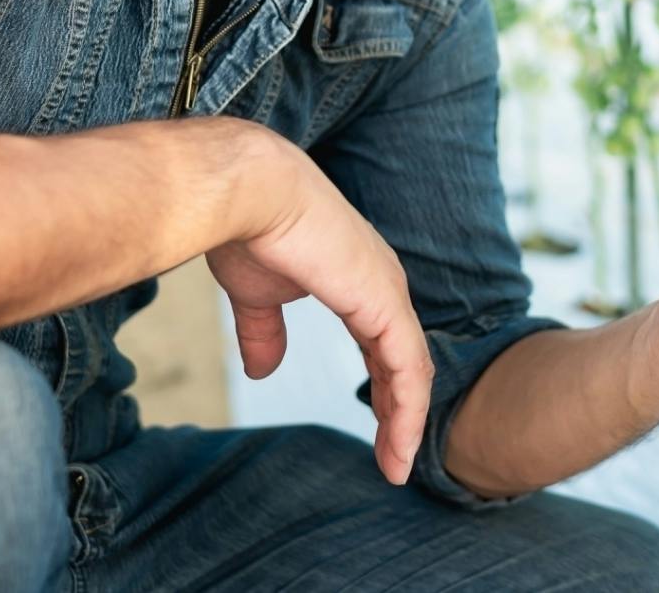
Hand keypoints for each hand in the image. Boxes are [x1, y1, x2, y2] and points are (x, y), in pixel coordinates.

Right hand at [206, 131, 432, 485]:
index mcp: (357, 277)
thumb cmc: (249, 228)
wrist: (248, 192)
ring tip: (395, 466)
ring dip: (405, 421)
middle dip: (399, 409)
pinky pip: (408, 369)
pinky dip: (407, 410)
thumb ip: (267, 331)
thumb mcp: (258, 294)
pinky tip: (399, 443)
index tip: (377, 427)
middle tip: (391, 457)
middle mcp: (381, 282)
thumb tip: (263, 372)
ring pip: (411, 370)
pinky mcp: (385, 303)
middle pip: (403, 358)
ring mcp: (387, 291)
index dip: (382, 385)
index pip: (382, 341)